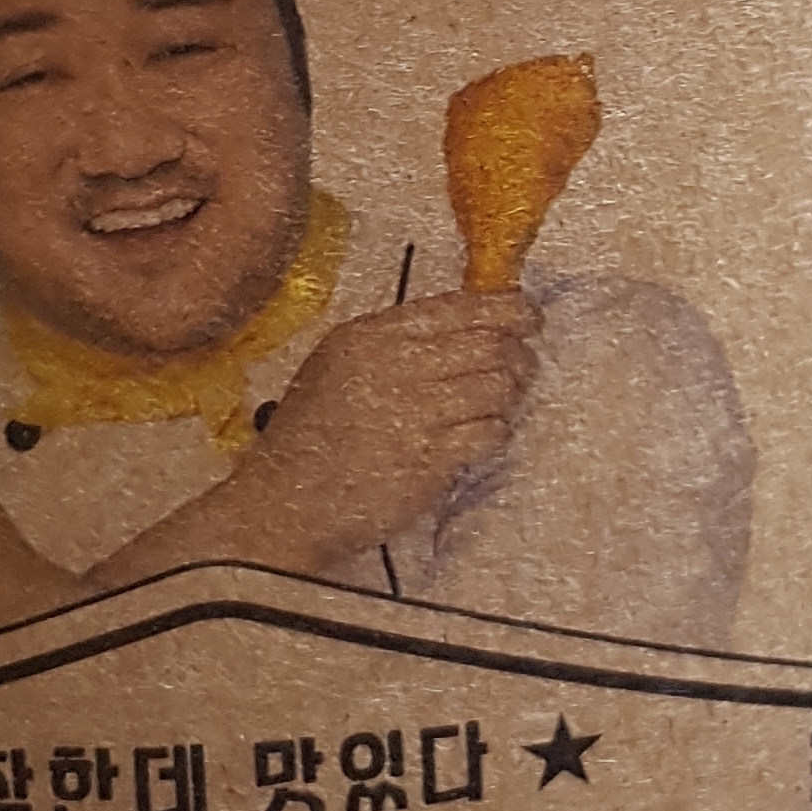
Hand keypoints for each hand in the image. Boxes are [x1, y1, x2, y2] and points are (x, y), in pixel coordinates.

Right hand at [215, 292, 541, 571]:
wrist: (284, 502)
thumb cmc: (310, 436)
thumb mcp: (334, 366)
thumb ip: (390, 343)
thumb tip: (464, 326)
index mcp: (368, 336)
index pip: (454, 308)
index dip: (503, 308)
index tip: (527, 314)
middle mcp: (393, 366)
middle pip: (486, 343)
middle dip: (518, 351)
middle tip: (524, 363)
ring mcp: (413, 413)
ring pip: (497, 385)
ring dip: (511, 393)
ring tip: (501, 403)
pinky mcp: (429, 459)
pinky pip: (489, 432)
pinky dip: (496, 431)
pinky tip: (483, 437)